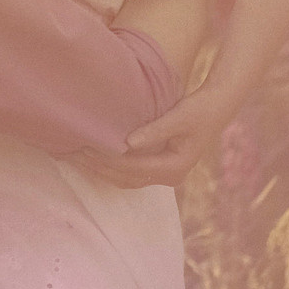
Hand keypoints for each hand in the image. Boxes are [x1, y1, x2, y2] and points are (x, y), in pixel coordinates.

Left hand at [66, 86, 235, 189]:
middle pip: (125, 178)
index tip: (85, 147)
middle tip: (72, 154)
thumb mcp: (179, 118)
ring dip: (101, 170)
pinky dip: (111, 168)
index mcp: (174, 168)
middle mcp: (169, 178)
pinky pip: (130, 174)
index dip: (107, 158)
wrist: (216, 109)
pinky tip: (93, 158)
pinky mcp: (159, 169)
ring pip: (125, 180)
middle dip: (98, 167)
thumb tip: (127, 143)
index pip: (132, 167)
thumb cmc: (199, 110)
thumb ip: (154, 130)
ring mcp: (164, 176)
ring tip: (76, 158)